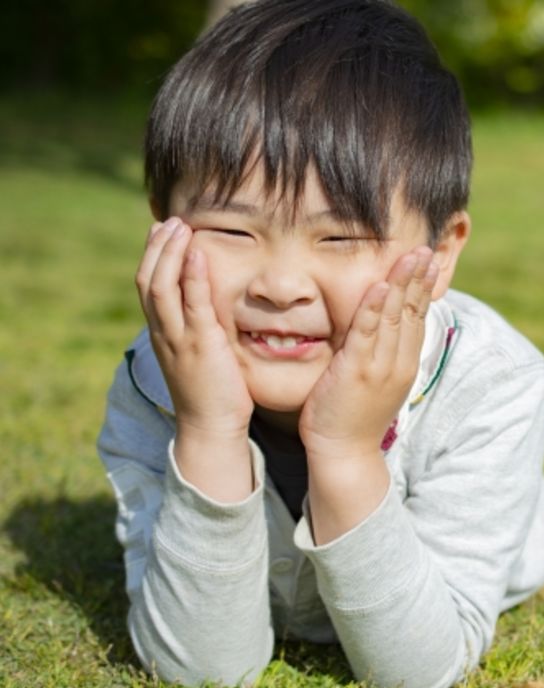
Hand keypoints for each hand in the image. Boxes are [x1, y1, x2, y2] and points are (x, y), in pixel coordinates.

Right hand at [135, 217, 253, 440]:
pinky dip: (192, 276)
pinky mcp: (201, 345)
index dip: (153, 257)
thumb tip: (207, 310)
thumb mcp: (200, 355)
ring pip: (161, 287)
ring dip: (170, 253)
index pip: (148, 287)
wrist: (211, 428)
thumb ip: (199, 330)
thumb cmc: (213, 393)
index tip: (162, 231)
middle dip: (157, 248)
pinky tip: (198, 254)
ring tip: (181, 227)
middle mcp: (164, 333)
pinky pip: (192, 305)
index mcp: (162, 335)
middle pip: (147, 281)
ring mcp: (178, 339)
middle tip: (170, 221)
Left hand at [299, 246, 438, 461]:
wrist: (343, 452)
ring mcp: (379, 366)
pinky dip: (374, 308)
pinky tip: (380, 286)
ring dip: (403, 283)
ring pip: (395, 317)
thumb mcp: (376, 381)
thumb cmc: (353, 416)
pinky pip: (367, 333)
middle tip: (426, 249)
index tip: (428, 261)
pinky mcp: (356, 371)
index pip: (418, 317)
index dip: (424, 288)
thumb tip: (381, 330)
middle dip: (419, 278)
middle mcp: (398, 362)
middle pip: (413, 312)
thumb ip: (380, 353)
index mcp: (405, 364)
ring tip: (410, 256)